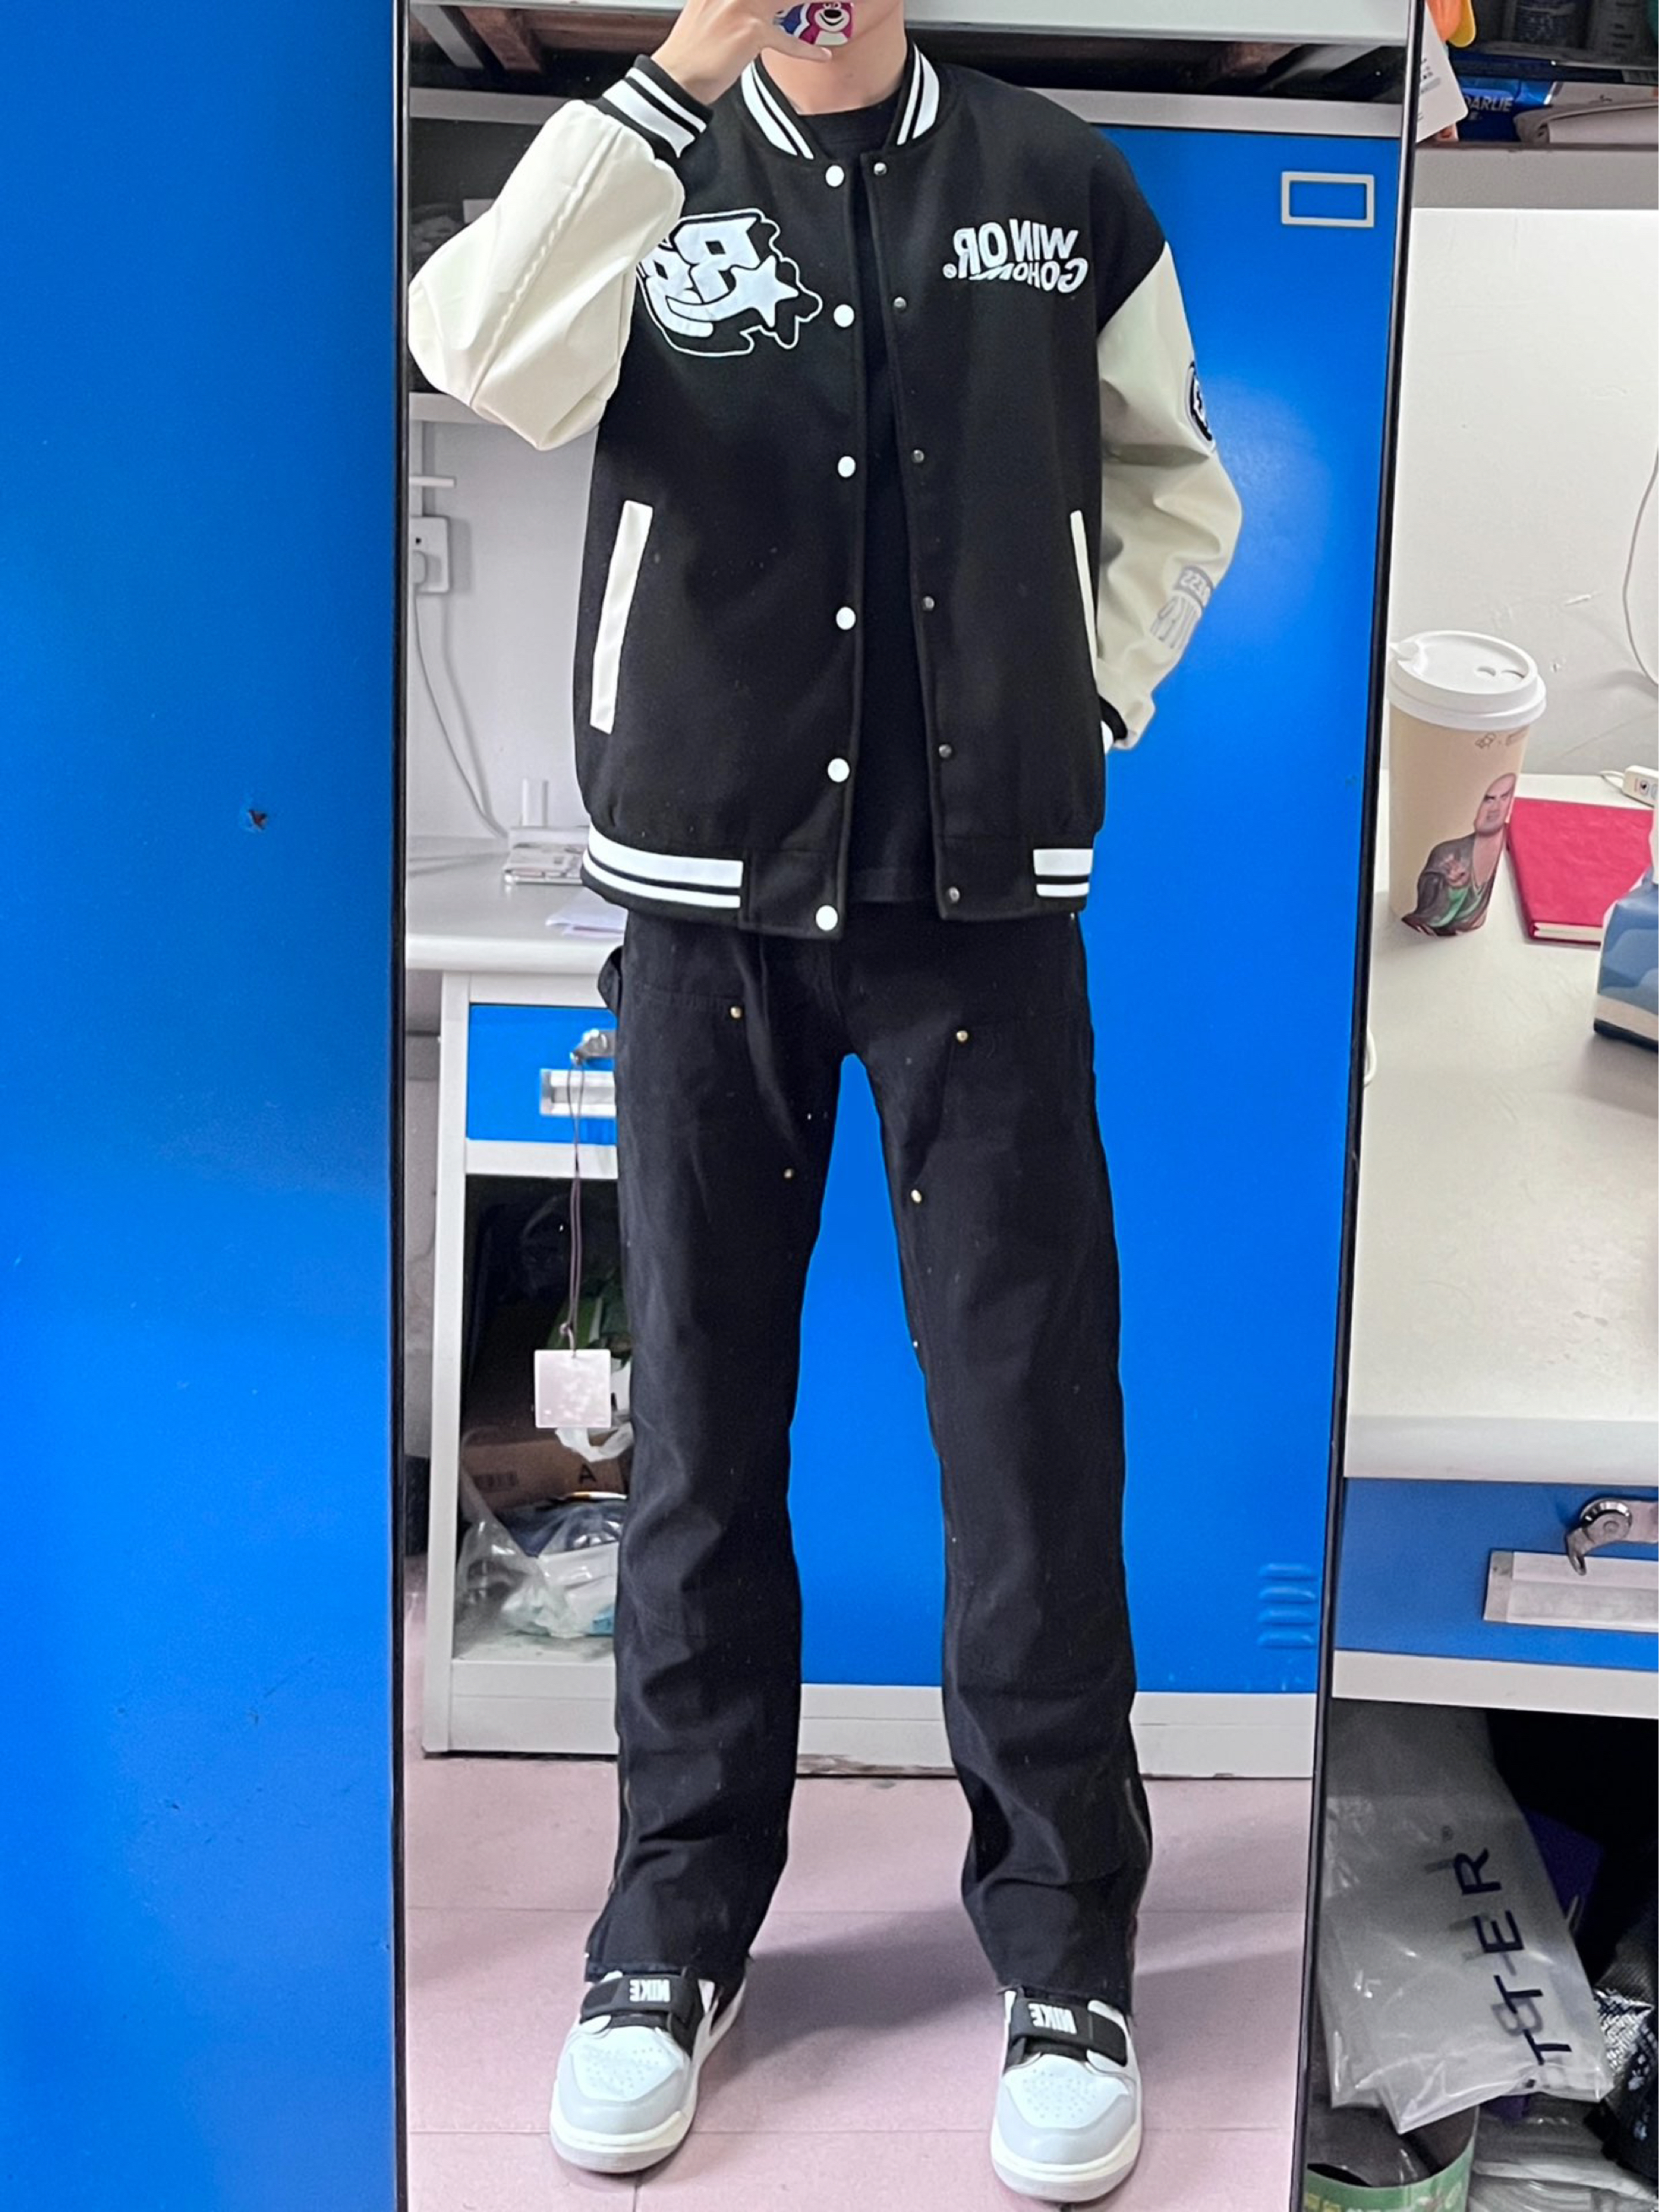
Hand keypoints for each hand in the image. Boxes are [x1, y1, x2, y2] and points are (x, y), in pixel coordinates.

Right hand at [654, 0, 830, 107]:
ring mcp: (742, 6)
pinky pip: (788, 40)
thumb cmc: (690, 53)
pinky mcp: (751, 32)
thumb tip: (750, 7)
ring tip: (830, 5)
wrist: (677, 77)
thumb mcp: (704, 11)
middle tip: (817, 0)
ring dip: (811, 2)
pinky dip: (807, 50)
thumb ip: (725, 2)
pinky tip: (820, 54)